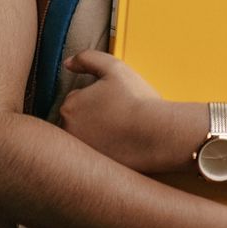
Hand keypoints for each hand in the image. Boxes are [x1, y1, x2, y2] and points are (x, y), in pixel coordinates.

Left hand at [58, 49, 191, 173]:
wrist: (158, 133)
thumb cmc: (137, 100)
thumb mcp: (113, 67)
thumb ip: (86, 58)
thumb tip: (67, 63)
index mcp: (70, 106)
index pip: (76, 99)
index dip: (97, 98)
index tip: (114, 101)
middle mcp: (69, 131)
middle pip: (78, 120)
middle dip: (93, 118)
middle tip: (117, 117)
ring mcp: (81, 152)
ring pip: (86, 139)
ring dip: (97, 135)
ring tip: (120, 132)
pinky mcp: (94, 169)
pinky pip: (95, 158)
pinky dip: (105, 152)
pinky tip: (122, 146)